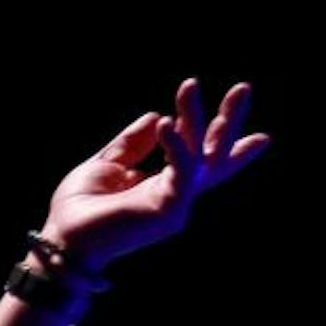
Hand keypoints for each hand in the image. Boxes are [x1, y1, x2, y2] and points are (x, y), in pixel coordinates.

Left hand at [37, 79, 268, 275]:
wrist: (63, 239)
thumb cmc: (79, 210)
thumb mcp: (107, 164)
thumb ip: (132, 143)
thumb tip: (156, 115)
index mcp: (163, 185)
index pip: (203, 162)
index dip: (230, 148)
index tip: (262, 137)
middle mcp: (175, 195)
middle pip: (214, 157)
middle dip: (230, 122)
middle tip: (244, 88)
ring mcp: (176, 205)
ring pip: (200, 157)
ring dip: (196, 119)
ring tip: (189, 86)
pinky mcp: (168, 211)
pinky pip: (181, 172)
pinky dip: (176, 146)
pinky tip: (166, 124)